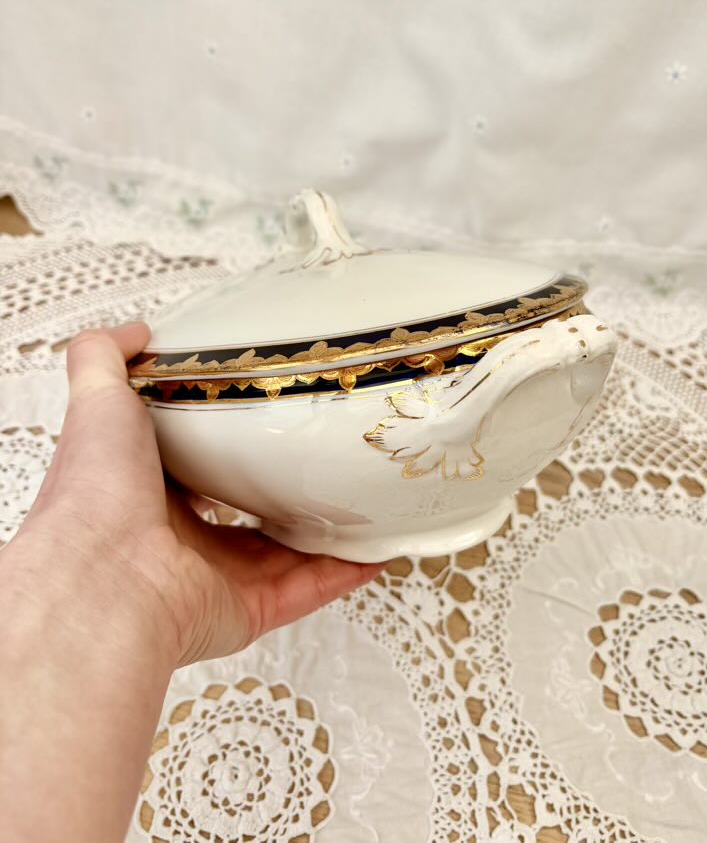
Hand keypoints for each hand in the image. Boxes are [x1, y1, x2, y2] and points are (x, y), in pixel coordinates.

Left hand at [14, 322, 384, 666]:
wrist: (103, 579)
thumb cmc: (97, 490)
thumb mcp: (96, 400)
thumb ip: (103, 357)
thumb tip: (135, 331)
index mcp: (145, 491)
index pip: (194, 464)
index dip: (227, 440)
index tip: (267, 412)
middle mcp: (178, 538)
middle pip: (243, 509)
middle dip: (283, 486)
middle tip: (325, 453)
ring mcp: (213, 578)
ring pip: (284, 552)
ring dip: (325, 529)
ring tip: (364, 496)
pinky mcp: (245, 610)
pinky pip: (306, 589)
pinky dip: (343, 571)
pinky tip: (375, 546)